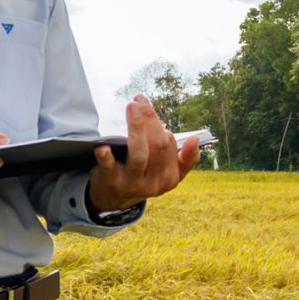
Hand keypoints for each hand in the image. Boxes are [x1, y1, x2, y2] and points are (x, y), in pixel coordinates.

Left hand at [87, 94, 199, 210]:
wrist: (114, 199)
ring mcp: (132, 183)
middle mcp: (154, 183)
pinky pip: (109, 168)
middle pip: (157, 147)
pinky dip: (106, 157)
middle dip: (149, 119)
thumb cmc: (144, 177)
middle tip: (138, 100)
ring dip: (136, 128)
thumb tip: (196, 138)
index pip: (169, 145)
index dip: (157, 124)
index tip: (144, 104)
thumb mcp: (169, 173)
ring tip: (132, 107)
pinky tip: (103, 146)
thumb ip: (187, 158)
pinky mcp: (111, 183)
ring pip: (139, 155)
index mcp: (170, 177)